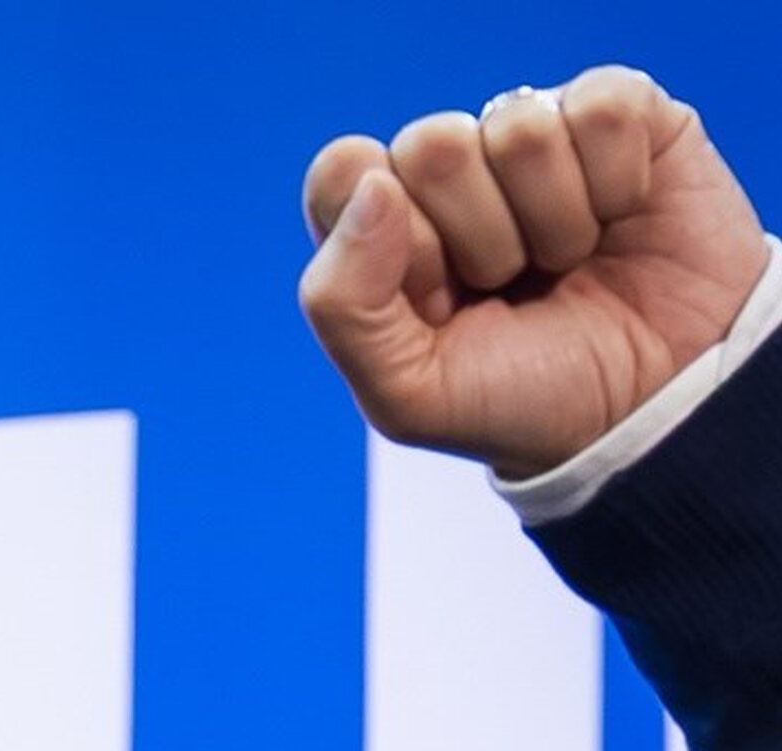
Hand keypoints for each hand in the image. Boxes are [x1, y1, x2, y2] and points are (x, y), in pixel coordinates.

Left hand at [299, 70, 767, 475]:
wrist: (641, 411)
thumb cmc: (519, 401)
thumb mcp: (407, 394)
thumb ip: (343, 306)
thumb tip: (374, 184)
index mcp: (383, 227)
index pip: (341, 172)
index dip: (389, 239)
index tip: (431, 298)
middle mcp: (453, 170)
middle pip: (430, 143)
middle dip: (475, 239)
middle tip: (507, 285)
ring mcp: (535, 136)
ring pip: (520, 128)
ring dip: (550, 222)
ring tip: (565, 263)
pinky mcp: (620, 113)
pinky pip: (602, 107)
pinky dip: (615, 185)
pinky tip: (618, 220)